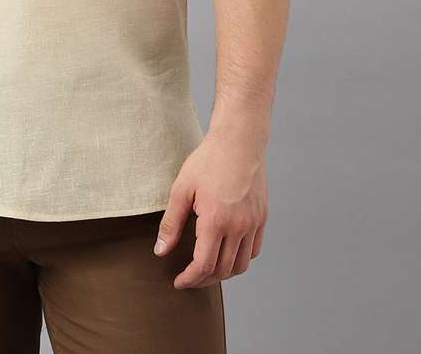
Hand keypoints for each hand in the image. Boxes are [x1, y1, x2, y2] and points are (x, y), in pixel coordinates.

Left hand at [153, 129, 268, 289]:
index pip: (204, 265)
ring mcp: (253, 223)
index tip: (179, 281)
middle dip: (204, 280)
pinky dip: (240, 259)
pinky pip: (253, 250)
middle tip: (189, 278)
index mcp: (215, 221)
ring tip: (207, 269)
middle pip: (223, 270)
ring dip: (223, 273)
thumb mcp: (182, 189)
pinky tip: (227, 253)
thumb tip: (161, 251)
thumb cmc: (208, 160)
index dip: (190, 279)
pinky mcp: (262, 217)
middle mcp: (238, 227)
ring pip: (241, 264)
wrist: (239, 140)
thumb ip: (171, 223)